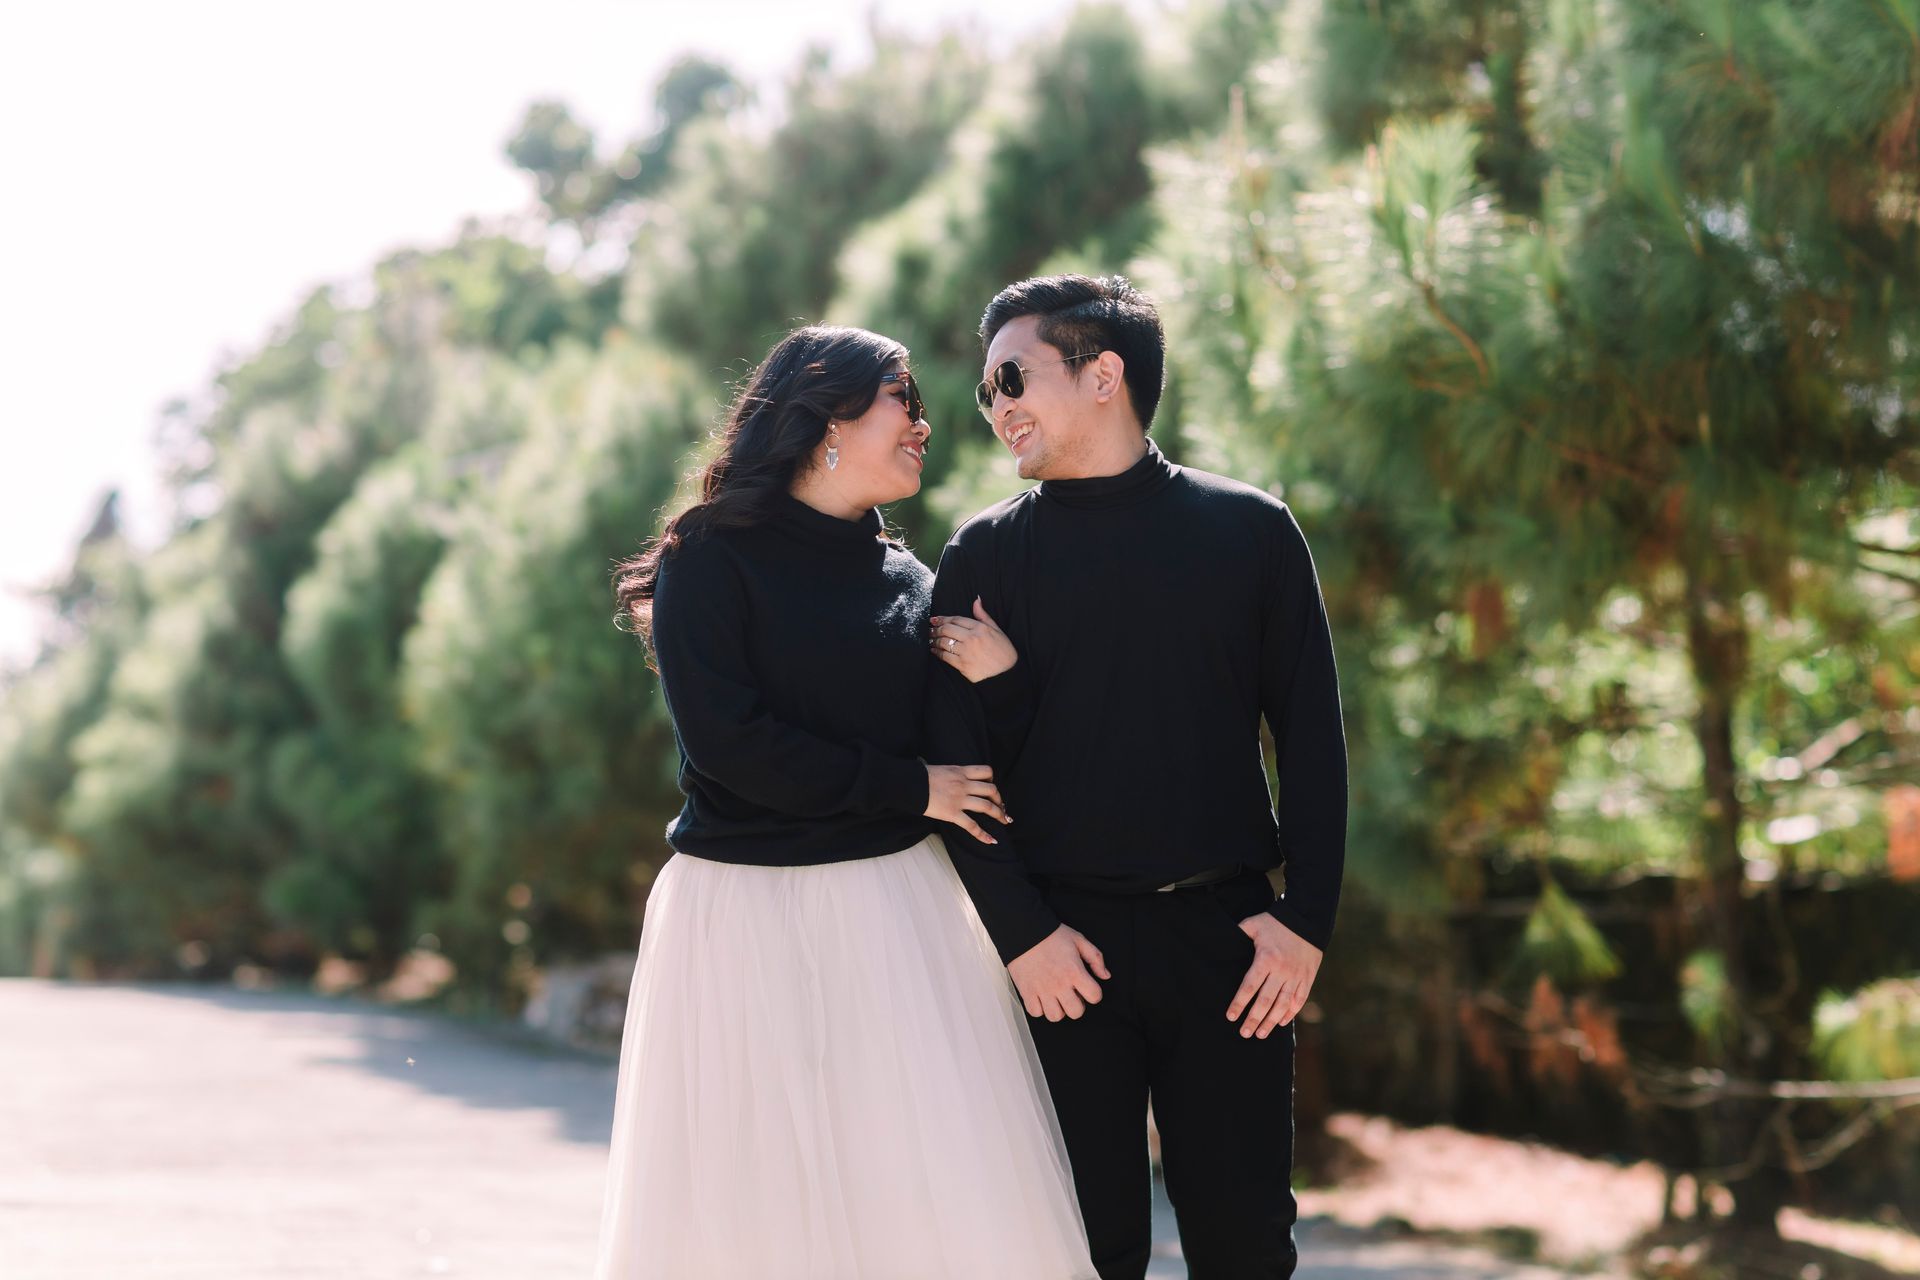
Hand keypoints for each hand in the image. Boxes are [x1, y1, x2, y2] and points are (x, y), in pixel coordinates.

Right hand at [923, 764, 1006, 843]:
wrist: (909, 784)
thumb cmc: (920, 776)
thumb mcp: (940, 769)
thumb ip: (950, 774)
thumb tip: (948, 776)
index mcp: (961, 771)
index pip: (986, 771)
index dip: (993, 779)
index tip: (992, 788)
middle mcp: (964, 784)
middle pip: (991, 790)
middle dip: (1000, 800)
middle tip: (1002, 808)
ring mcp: (959, 799)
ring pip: (987, 806)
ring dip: (999, 814)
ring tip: (1004, 821)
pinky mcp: (952, 813)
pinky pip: (972, 826)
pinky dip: (983, 834)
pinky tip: (991, 840)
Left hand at [931, 597, 1017, 682]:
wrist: (1007, 674)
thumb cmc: (1003, 651)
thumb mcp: (997, 630)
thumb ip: (983, 615)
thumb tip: (976, 600)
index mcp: (980, 628)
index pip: (956, 619)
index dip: (943, 618)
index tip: (935, 619)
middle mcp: (972, 638)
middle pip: (947, 629)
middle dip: (936, 629)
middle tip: (930, 629)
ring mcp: (966, 652)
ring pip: (944, 642)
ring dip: (934, 640)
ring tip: (931, 639)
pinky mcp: (962, 664)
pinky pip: (945, 656)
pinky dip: (937, 652)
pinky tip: (934, 650)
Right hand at [1008, 924, 1109, 1021]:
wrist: (1024, 931)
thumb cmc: (1050, 935)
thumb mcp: (1079, 940)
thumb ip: (1095, 958)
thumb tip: (1105, 975)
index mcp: (1074, 972)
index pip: (1095, 996)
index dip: (1094, 993)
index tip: (1087, 988)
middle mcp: (1059, 984)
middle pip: (1076, 1012)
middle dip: (1077, 1005)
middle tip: (1072, 995)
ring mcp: (1042, 990)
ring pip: (1055, 1016)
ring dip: (1058, 1009)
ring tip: (1056, 998)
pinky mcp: (1027, 992)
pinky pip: (1035, 1012)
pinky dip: (1039, 1008)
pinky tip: (1041, 997)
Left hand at [1227, 913, 1321, 1038]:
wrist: (1307, 919)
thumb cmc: (1275, 922)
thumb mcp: (1253, 924)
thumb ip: (1238, 933)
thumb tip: (1218, 940)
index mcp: (1266, 959)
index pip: (1249, 987)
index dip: (1239, 1004)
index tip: (1230, 1017)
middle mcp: (1281, 971)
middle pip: (1265, 1001)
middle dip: (1254, 1019)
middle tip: (1244, 1034)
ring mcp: (1296, 976)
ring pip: (1283, 1005)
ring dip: (1271, 1021)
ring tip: (1261, 1034)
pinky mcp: (1307, 978)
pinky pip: (1299, 1000)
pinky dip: (1290, 1013)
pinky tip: (1281, 1023)